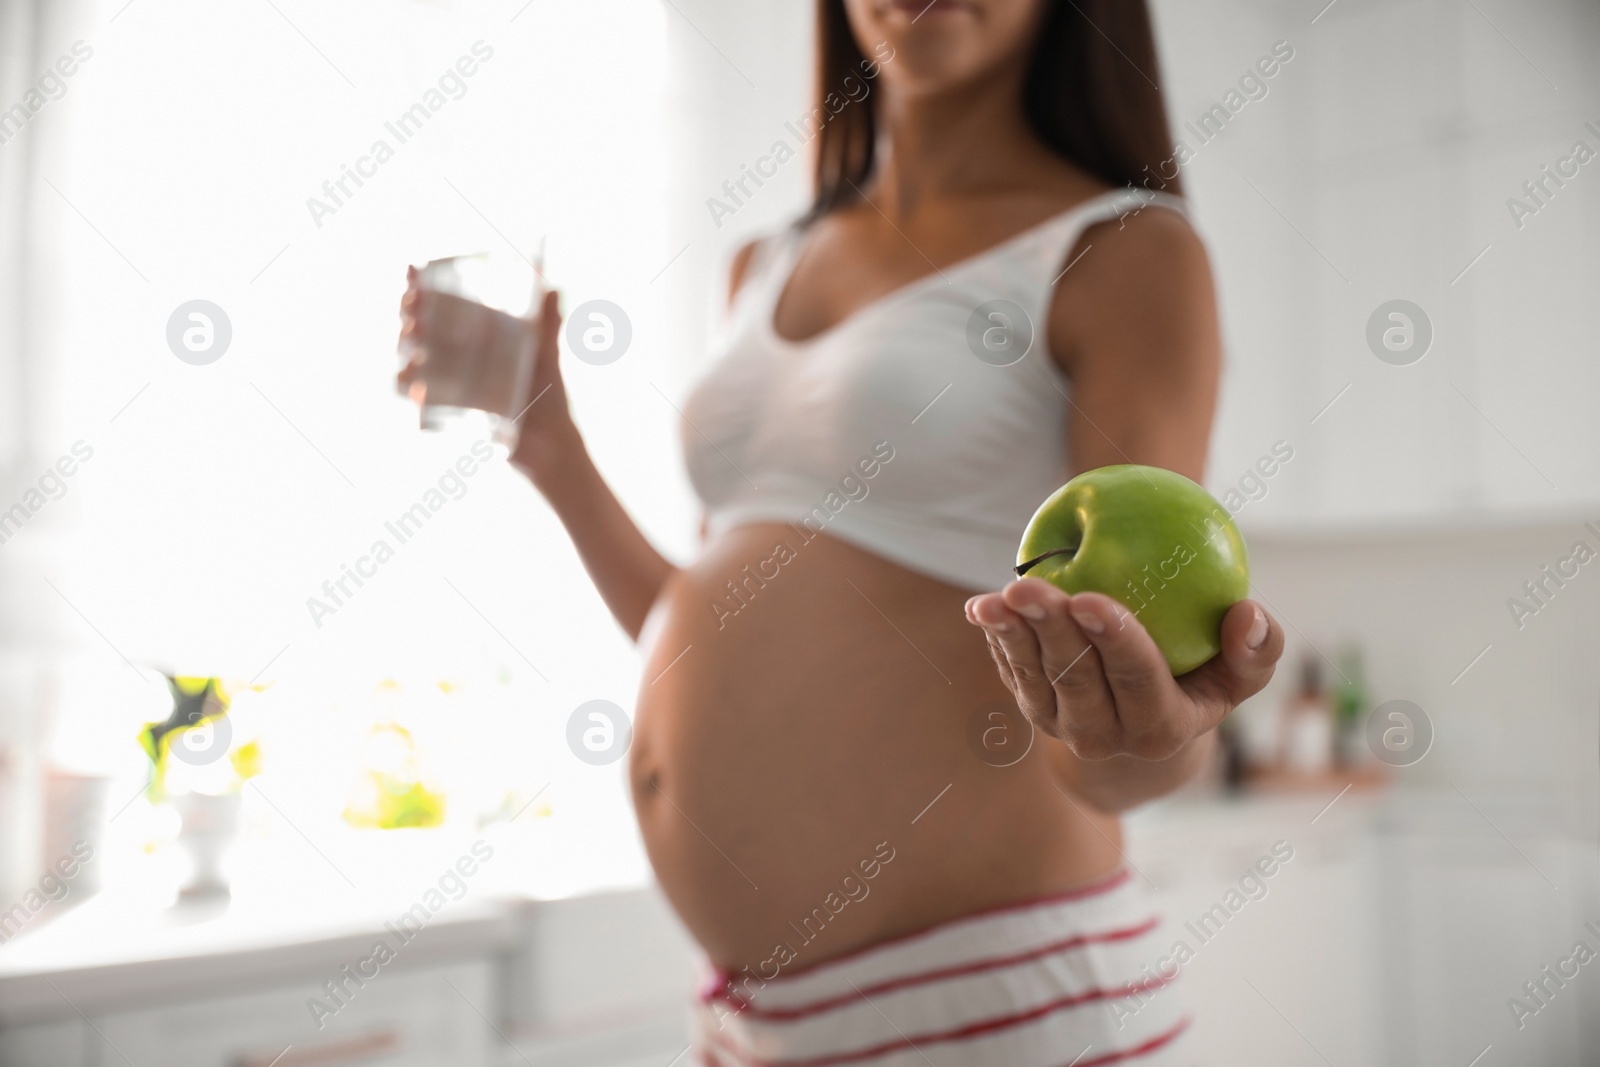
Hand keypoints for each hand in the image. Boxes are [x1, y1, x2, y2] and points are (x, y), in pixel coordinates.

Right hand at [397, 271, 575, 474]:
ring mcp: (443, 386)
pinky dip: (412, 393)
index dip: (417, 287)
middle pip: (415, 330)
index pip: (433, 305)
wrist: (551, 439)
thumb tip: (550, 288)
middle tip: (414, 305)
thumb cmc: (546, 392)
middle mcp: (448, 358)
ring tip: (414, 338)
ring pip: (409, 361)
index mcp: (467, 336)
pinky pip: (417, 403)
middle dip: (408, 315)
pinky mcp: (444, 415)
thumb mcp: (546, 352)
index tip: (413, 272)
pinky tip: (416, 388)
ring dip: (404, 349)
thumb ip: (547, 322)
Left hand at [965, 578, 1282, 761]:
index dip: (1115, 642)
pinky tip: (982, 608)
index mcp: (1161, 727)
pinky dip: (996, 641)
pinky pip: (1012, 672)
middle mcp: (1106, 735)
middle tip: (1027, 587)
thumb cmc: (1201, 684)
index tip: (1093, 599)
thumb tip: (1249, 612)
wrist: (1144, 731)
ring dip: (1012, 636)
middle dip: (1050, 632)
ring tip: (996, 599)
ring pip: (1034, 679)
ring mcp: (1063, 727)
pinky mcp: (1033, 709)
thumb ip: (1256, 651)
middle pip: (1075, 679)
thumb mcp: (1239, 677)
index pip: (1137, 681)